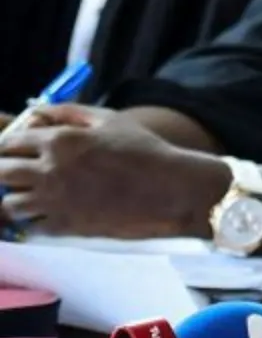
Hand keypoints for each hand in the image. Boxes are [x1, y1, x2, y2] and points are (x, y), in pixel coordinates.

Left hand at [0, 105, 227, 237]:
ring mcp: (54, 201)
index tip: (14, 150)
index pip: (10, 143)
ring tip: (29, 195)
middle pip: (1, 173)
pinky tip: (46, 213)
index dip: (8, 146)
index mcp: (60, 141)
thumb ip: (69, 112)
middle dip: (3, 171)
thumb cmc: (143, 149)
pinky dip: (33, 220)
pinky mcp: (63, 227)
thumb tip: (37, 111)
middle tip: (15, 173)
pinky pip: (30, 226)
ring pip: (8, 204)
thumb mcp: (109, 120)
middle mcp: (50, 171)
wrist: (168, 188)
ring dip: (14, 198)